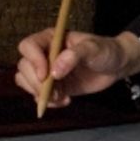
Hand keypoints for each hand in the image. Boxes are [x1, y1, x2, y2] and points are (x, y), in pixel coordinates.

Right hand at [14, 29, 139, 108]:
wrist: (115, 66)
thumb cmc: (105, 51)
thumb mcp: (93, 49)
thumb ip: (75, 55)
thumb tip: (55, 70)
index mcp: (51, 39)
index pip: (28, 46)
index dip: (33, 61)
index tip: (46, 75)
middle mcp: (45, 54)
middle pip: (24, 67)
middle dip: (36, 83)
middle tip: (55, 91)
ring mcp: (47, 71)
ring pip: (25, 81)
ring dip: (40, 93)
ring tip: (61, 97)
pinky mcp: (52, 86)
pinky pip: (38, 95)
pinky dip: (48, 102)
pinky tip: (65, 100)